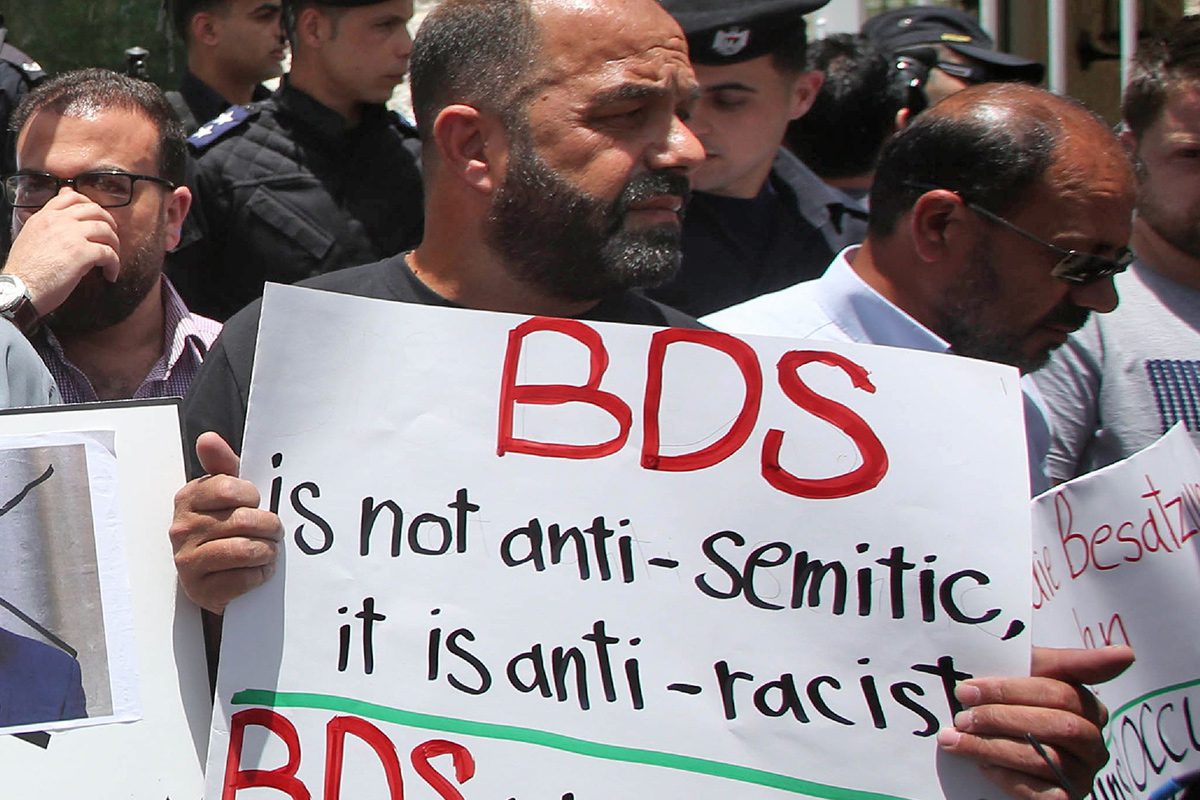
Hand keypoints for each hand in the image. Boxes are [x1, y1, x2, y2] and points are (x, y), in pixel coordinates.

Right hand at [4, 189, 120, 315]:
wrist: (19, 290)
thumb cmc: (24, 271)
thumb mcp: (30, 238)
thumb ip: (47, 226)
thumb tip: (61, 219)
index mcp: (44, 217)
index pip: (71, 197)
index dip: (90, 205)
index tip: (98, 217)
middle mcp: (58, 221)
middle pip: (94, 210)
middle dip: (109, 223)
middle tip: (111, 238)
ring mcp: (71, 235)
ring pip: (105, 230)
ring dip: (114, 245)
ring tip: (112, 258)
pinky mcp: (82, 253)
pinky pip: (109, 253)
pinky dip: (114, 264)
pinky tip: (110, 274)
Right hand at [170, 432, 282, 613]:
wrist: (215, 577)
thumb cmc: (225, 528)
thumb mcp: (226, 494)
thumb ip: (222, 464)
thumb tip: (208, 439)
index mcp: (188, 499)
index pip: (228, 489)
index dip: (251, 496)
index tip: (254, 502)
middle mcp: (181, 529)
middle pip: (244, 520)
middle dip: (270, 526)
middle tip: (274, 530)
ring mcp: (187, 561)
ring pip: (246, 550)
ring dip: (268, 551)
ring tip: (268, 550)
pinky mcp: (200, 590)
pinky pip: (245, 578)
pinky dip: (260, 574)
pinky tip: (259, 570)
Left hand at [937, 645, 1133, 799]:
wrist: (992, 746)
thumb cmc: (1012, 702)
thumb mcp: (1031, 673)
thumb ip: (1068, 662)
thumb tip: (1126, 653)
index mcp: (1089, 707)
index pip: (1059, 692)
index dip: (1009, 690)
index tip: (967, 689)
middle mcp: (1094, 744)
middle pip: (1056, 726)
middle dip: (1001, 718)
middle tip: (962, 716)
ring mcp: (1083, 776)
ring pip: (1043, 758)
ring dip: (992, 747)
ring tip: (956, 739)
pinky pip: (1042, 793)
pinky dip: (1007, 777)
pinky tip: (981, 766)